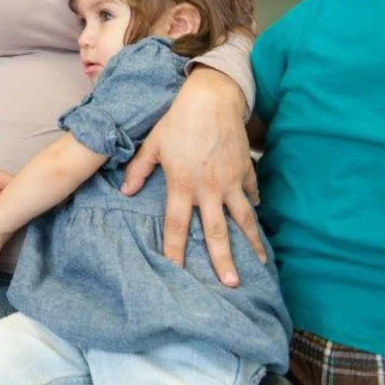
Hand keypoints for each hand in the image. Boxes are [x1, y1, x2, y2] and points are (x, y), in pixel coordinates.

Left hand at [121, 69, 265, 286]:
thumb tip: (125, 192)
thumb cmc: (178, 120)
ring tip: (259, 264)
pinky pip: (252, 193)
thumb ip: (139, 170)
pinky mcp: (245, 170)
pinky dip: (256, 206)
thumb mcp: (153, 144)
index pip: (177, 226)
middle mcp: (209, 188)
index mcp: (182, 184)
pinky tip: (257, 218)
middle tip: (232, 285)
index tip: (177, 273)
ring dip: (251, 242)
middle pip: (217, 232)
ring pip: (244, 219)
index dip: (176, 250)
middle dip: (224, 261)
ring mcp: (231, 181)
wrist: (212, 98)